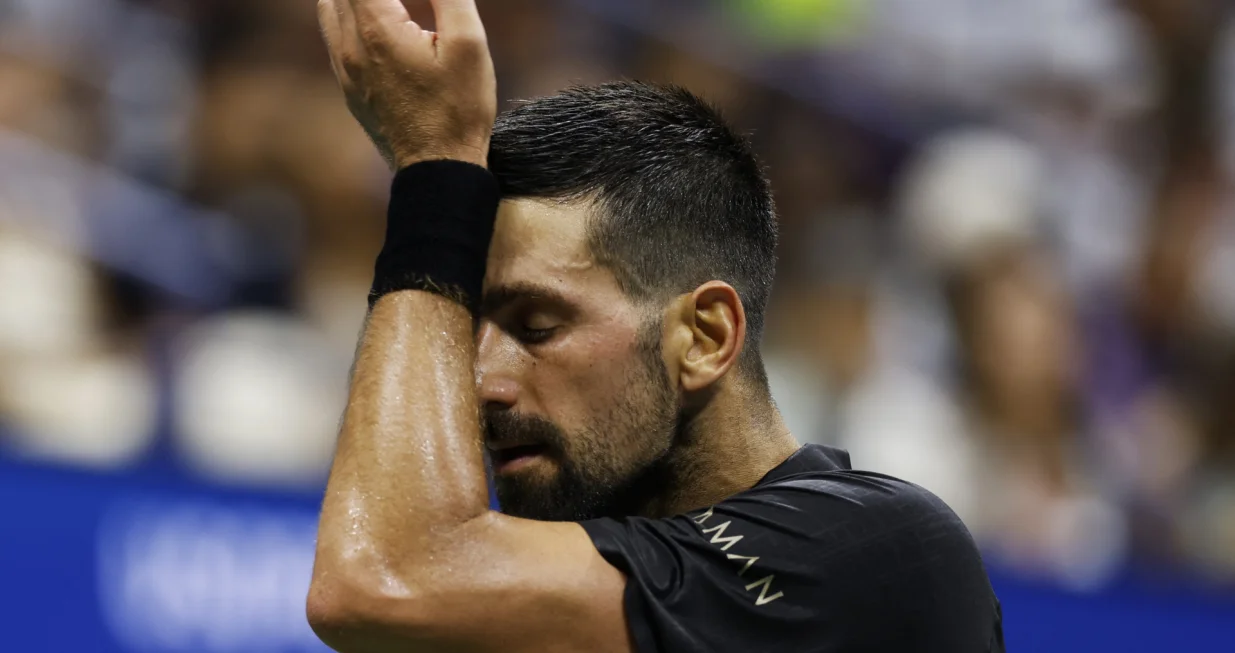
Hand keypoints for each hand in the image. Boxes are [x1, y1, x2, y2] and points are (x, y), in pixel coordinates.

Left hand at [318, 0, 496, 169]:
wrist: (437, 169)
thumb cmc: (458, 109)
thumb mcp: (468, 44)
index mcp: (377, 29)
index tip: (415, 0)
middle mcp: (350, 46)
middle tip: (408, 5)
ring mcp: (344, 70)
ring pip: (329, 9)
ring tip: (392, 7)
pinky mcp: (348, 89)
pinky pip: (335, 38)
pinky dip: (352, 20)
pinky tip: (385, 28)